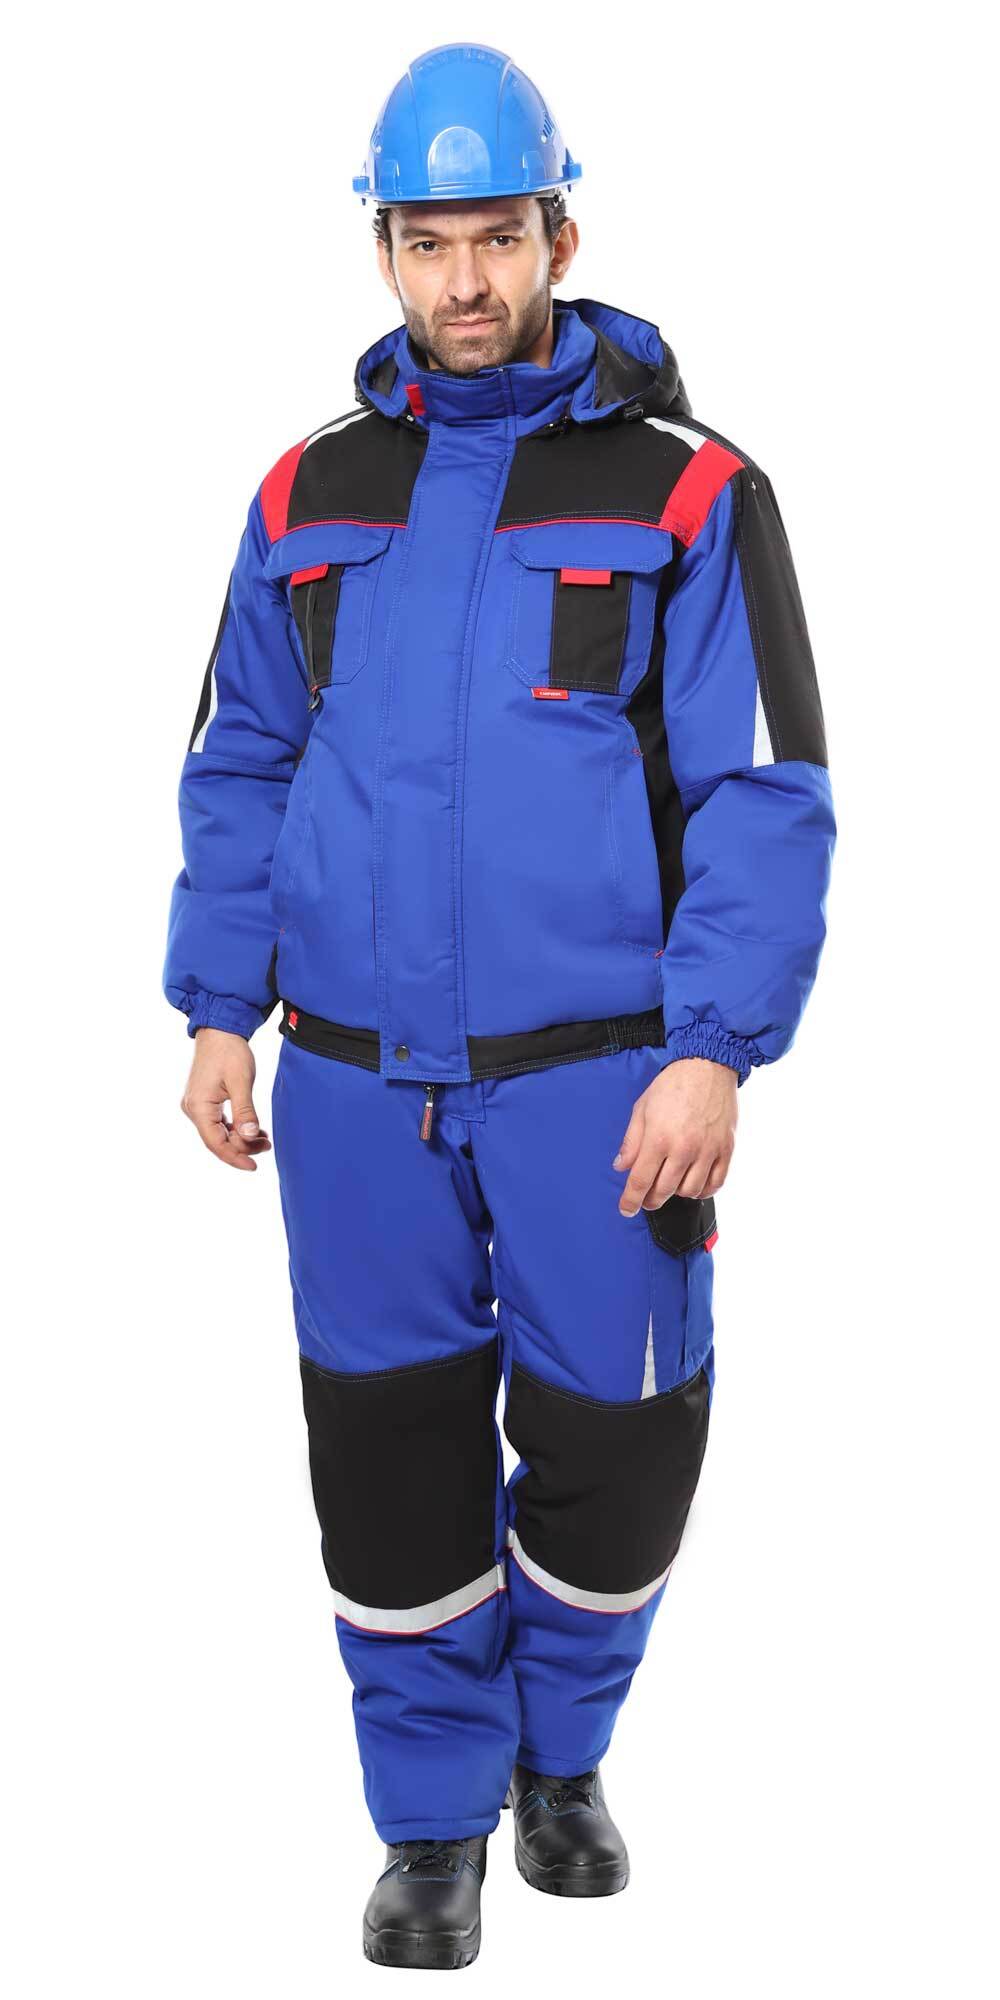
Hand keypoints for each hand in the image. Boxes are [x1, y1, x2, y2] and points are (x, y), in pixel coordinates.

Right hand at [180, 1028, 271, 1171]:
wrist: (220, 1029)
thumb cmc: (230, 1052)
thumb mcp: (241, 1082)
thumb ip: (245, 1112)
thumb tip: (250, 1137)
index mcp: (199, 1107)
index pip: (216, 1143)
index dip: (235, 1157)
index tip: (254, 1166)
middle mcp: (193, 1109)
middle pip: (217, 1140)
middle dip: (242, 1147)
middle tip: (267, 1146)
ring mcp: (196, 1105)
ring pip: (218, 1133)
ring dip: (240, 1138)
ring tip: (264, 1139)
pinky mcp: (203, 1101)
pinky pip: (218, 1123)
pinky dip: (235, 1128)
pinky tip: (254, 1130)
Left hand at [612, 1057, 736, 1215]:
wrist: (707, 1067)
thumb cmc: (672, 1085)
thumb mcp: (642, 1109)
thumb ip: (631, 1141)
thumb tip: (621, 1166)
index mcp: (658, 1138)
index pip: (640, 1180)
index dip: (631, 1200)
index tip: (626, 1209)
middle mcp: (684, 1148)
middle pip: (664, 1190)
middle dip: (651, 1200)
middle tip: (646, 1198)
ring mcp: (707, 1150)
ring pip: (690, 1191)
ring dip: (676, 1194)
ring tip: (671, 1185)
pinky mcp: (726, 1149)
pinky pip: (716, 1183)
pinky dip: (703, 1190)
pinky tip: (694, 1185)